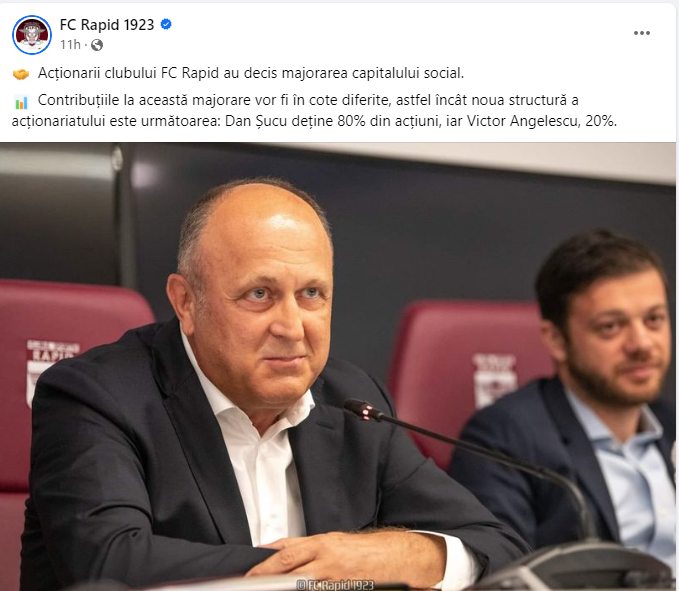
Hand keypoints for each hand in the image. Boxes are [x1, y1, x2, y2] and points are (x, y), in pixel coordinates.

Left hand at [245, 530, 445, 588]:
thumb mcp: (328, 540)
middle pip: (289, 573)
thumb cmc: (359, 549)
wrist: (393, 557)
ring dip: (285, 589)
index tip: (248, 576)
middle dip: (267, 582)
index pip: (284, 556)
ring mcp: (335, 580)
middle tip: (250, 586)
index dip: (263, 567)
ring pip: (301, 586)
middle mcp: (326, 562)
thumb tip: (269, 550)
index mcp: (320, 544)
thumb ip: (298, 546)